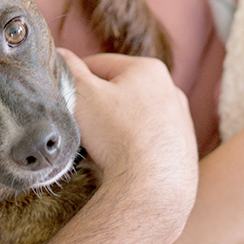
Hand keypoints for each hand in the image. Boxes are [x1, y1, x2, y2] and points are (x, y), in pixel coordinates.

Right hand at [60, 50, 197, 213]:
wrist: (153, 188)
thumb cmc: (118, 136)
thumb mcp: (84, 96)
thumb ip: (69, 70)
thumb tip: (59, 54)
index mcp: (149, 69)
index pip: (100, 64)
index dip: (76, 79)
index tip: (65, 98)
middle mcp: (172, 90)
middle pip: (120, 90)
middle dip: (99, 104)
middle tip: (81, 125)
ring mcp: (181, 121)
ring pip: (136, 116)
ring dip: (117, 125)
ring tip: (101, 146)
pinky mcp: (184, 150)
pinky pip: (150, 140)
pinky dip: (135, 146)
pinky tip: (123, 160)